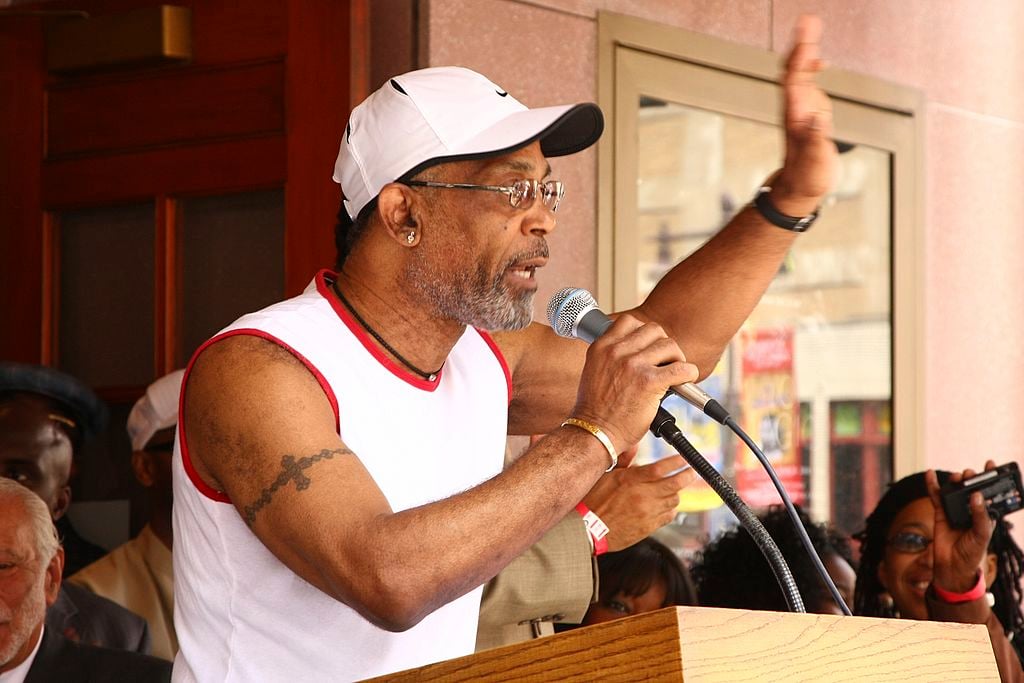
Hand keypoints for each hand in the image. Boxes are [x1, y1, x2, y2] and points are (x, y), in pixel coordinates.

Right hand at [571, 313, 697, 452]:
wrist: (594, 433)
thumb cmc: (595, 409)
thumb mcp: (594, 371)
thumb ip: (611, 356)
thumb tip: (637, 351)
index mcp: (601, 347)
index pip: (630, 322)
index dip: (645, 333)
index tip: (649, 346)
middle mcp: (616, 352)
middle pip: (654, 330)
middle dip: (663, 344)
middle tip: (665, 361)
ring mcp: (633, 365)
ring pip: (669, 346)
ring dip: (677, 358)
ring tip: (674, 373)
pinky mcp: (649, 382)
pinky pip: (681, 368)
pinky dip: (689, 373)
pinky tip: (685, 380)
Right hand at [583, 454, 696, 551]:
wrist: (587, 529)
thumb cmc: (592, 502)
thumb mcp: (604, 476)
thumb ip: (623, 462)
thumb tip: (633, 447)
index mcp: (630, 480)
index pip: (660, 468)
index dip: (676, 462)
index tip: (684, 459)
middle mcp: (642, 495)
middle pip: (674, 484)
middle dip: (687, 476)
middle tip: (691, 472)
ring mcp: (647, 512)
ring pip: (674, 500)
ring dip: (676, 493)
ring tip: (674, 488)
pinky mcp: (648, 526)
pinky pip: (668, 516)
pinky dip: (670, 509)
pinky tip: (666, 505)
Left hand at [772, 14, 837, 216]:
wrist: (800, 186)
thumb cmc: (807, 176)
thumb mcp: (814, 161)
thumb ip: (816, 140)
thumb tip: (816, 118)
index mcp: (796, 116)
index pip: (795, 81)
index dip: (800, 59)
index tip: (806, 39)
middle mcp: (796, 107)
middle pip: (794, 69)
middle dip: (801, 44)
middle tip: (809, 20)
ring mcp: (802, 107)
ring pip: (799, 72)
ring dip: (805, 50)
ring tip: (811, 25)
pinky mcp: (810, 111)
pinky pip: (807, 83)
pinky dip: (812, 68)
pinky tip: (820, 60)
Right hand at [926, 460, 996, 592]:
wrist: (952, 567)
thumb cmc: (972, 553)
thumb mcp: (981, 535)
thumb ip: (979, 515)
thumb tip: (976, 495)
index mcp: (985, 515)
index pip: (990, 493)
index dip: (991, 478)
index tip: (991, 464)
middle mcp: (970, 510)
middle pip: (970, 488)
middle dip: (972, 478)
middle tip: (971, 474)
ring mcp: (955, 511)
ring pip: (954, 490)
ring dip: (955, 480)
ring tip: (957, 477)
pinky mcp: (940, 513)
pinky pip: (936, 496)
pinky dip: (932, 484)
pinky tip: (930, 474)